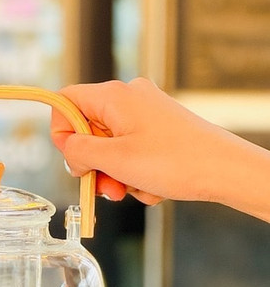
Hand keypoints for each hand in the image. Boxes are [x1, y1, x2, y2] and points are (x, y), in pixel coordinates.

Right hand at [51, 77, 238, 206]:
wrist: (224, 169)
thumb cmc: (174, 162)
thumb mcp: (114, 161)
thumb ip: (79, 152)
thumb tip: (67, 148)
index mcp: (114, 96)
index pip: (65, 103)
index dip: (61, 134)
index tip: (76, 161)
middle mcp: (129, 98)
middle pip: (88, 130)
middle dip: (94, 164)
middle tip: (107, 187)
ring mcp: (145, 113)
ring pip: (109, 146)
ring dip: (114, 174)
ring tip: (133, 190)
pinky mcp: (159, 129)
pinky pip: (131, 152)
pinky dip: (134, 172)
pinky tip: (151, 186)